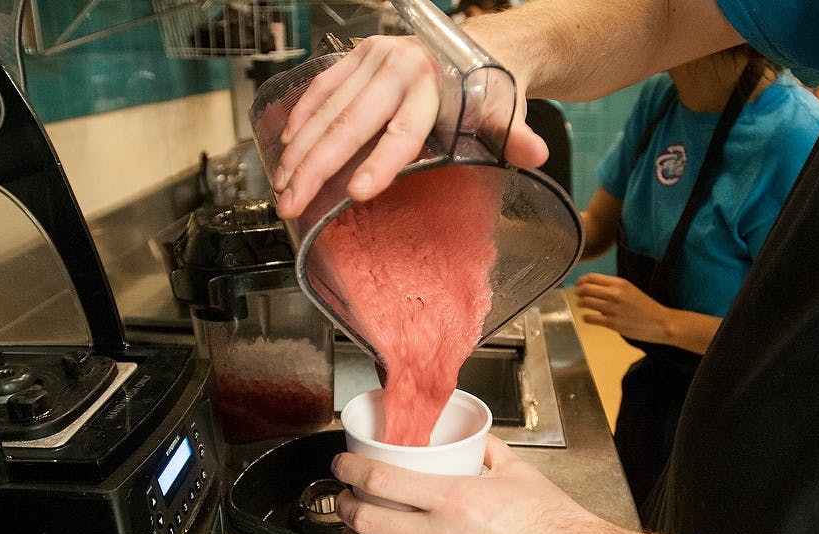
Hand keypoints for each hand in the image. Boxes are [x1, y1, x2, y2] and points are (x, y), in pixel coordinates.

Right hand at [275, 35, 547, 218]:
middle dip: (317, 167)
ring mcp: (373, 58)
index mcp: (433, 85)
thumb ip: (512, 135)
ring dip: (299, 150)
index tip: (358, 193)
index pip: (402, 132)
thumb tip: (535, 154)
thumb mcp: (503, 111)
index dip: (380, 164)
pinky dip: (301, 119)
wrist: (477, 45)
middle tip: (294, 202)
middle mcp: (398, 67)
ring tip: (282, 187)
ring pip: (328, 109)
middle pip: (351, 124)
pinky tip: (285, 149)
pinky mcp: (356, 56)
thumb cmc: (484, 89)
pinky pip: (321, 89)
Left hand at [331, 435, 618, 533]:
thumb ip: (488, 451)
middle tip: (343, 497)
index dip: (351, 469)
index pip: (382, 479)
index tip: (342, 463)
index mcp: (453, 497)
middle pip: (368, 519)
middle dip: (345, 505)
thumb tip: (472, 439)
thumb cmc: (555, 524)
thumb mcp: (518, 472)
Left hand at [574, 273, 670, 343]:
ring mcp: (613, 309)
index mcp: (620, 283)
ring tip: (581, 305)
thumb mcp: (630, 290)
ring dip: (580, 303)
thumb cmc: (645, 306)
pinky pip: (591, 318)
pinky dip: (586, 317)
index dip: (581, 280)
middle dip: (579, 292)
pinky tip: (587, 317)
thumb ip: (613, 288)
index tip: (578, 284)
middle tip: (578, 295)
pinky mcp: (612, 323)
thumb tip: (594, 290)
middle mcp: (615, 294)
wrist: (660, 322)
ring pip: (586, 302)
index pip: (592, 277)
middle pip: (586, 289)